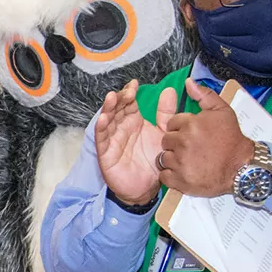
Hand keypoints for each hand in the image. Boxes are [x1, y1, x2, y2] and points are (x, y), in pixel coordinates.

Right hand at [94, 81, 170, 207]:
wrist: (147, 187)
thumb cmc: (153, 161)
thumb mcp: (163, 133)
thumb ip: (166, 113)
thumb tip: (170, 90)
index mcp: (134, 121)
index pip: (129, 103)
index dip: (130, 92)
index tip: (135, 84)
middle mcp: (122, 127)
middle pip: (117, 108)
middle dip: (120, 98)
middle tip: (128, 92)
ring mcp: (112, 139)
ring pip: (108, 120)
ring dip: (108, 108)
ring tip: (112, 98)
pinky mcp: (106, 153)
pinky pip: (102, 138)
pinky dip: (102, 128)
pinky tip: (104, 119)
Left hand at [159, 79, 255, 197]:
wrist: (241, 167)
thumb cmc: (232, 138)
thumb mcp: (222, 111)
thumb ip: (204, 95)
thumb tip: (188, 82)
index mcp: (191, 124)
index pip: (172, 123)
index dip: (181, 128)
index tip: (193, 134)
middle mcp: (183, 142)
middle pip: (166, 140)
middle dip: (175, 143)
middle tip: (191, 148)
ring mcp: (181, 162)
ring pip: (163, 158)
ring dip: (172, 159)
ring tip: (189, 160)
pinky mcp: (180, 180)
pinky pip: (164, 176)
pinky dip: (172, 175)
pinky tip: (184, 171)